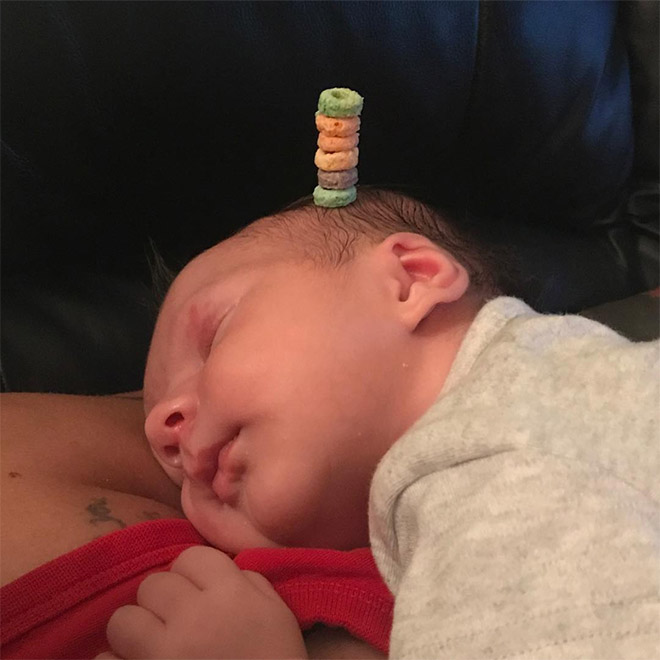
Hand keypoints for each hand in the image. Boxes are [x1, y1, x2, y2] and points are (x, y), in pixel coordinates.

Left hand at [98, 546, 306, 658]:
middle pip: (153, 584)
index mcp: (229, 594)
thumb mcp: (278, 616)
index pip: (190, 557)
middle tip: (175, 623)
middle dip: (162, 601)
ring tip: (149, 647)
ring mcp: (164, 654)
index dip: (192, 574)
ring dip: (134, 632)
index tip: (199, 593)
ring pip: (122, 619)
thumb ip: (249, 583)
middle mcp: (192, 617)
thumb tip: (218, 572)